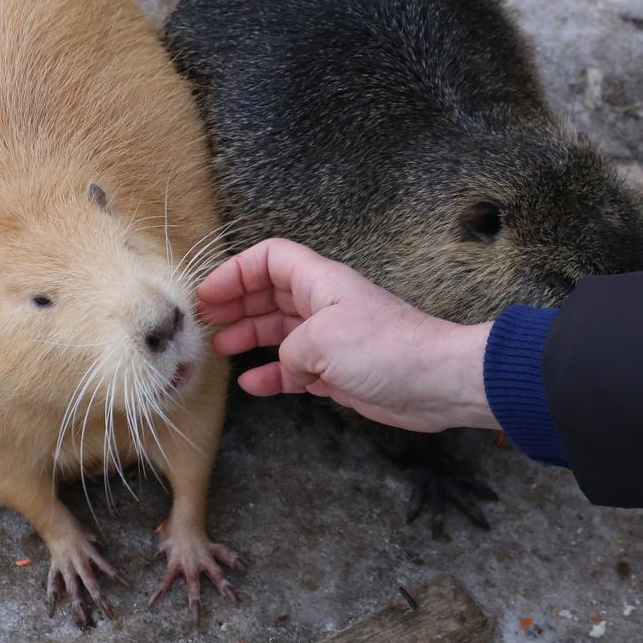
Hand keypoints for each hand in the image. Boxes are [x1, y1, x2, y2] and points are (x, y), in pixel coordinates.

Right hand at [198, 239, 499, 432]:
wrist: (437, 381)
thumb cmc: (386, 349)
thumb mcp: (322, 341)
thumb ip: (289, 350)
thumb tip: (285, 364)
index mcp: (321, 282)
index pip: (271, 258)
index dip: (237, 271)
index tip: (209, 294)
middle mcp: (324, 305)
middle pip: (270, 293)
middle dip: (237, 303)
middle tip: (205, 321)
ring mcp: (332, 338)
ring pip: (280, 330)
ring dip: (250, 336)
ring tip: (221, 348)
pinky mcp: (339, 370)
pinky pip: (296, 368)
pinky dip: (273, 374)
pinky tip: (251, 384)